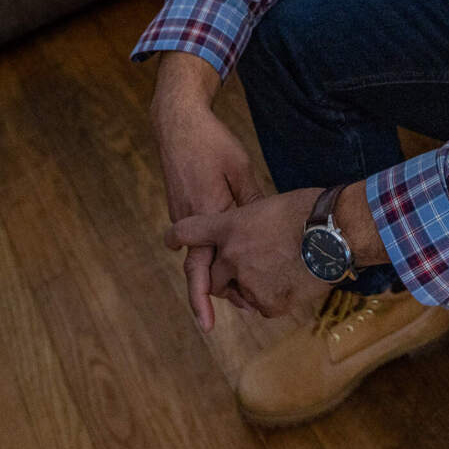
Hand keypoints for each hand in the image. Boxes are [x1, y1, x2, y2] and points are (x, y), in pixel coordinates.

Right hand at [154, 104, 262, 331]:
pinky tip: (231, 256)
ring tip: (244, 290)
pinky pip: (196, 239)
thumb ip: (252, 202)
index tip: (208, 324)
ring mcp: (182, 213)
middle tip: (244, 308)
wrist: (178, 124)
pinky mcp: (182, 206)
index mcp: (207, 213)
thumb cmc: (212, 144)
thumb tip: (270, 228)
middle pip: (197, 270)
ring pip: (197, 256)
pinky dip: (211, 252)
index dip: (206, 297)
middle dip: (211, 296)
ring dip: (214, 275)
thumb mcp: (240, 170)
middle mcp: (191, 219)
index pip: (204, 266)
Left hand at [164, 189, 328, 324]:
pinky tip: (295, 280)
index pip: (189, 230)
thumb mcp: (272, 205)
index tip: (170, 241)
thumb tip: (249, 233)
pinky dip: (274, 298)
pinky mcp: (268, 303)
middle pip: (211, 278)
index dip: (176, 237)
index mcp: (231, 226)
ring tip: (285, 268)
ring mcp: (248, 282)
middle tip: (249, 268)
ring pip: (240, 293)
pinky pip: (262, 306)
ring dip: (253, 286)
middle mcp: (232, 256)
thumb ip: (251, 223)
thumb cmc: (312, 210)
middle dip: (224, 277)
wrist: (339, 232)